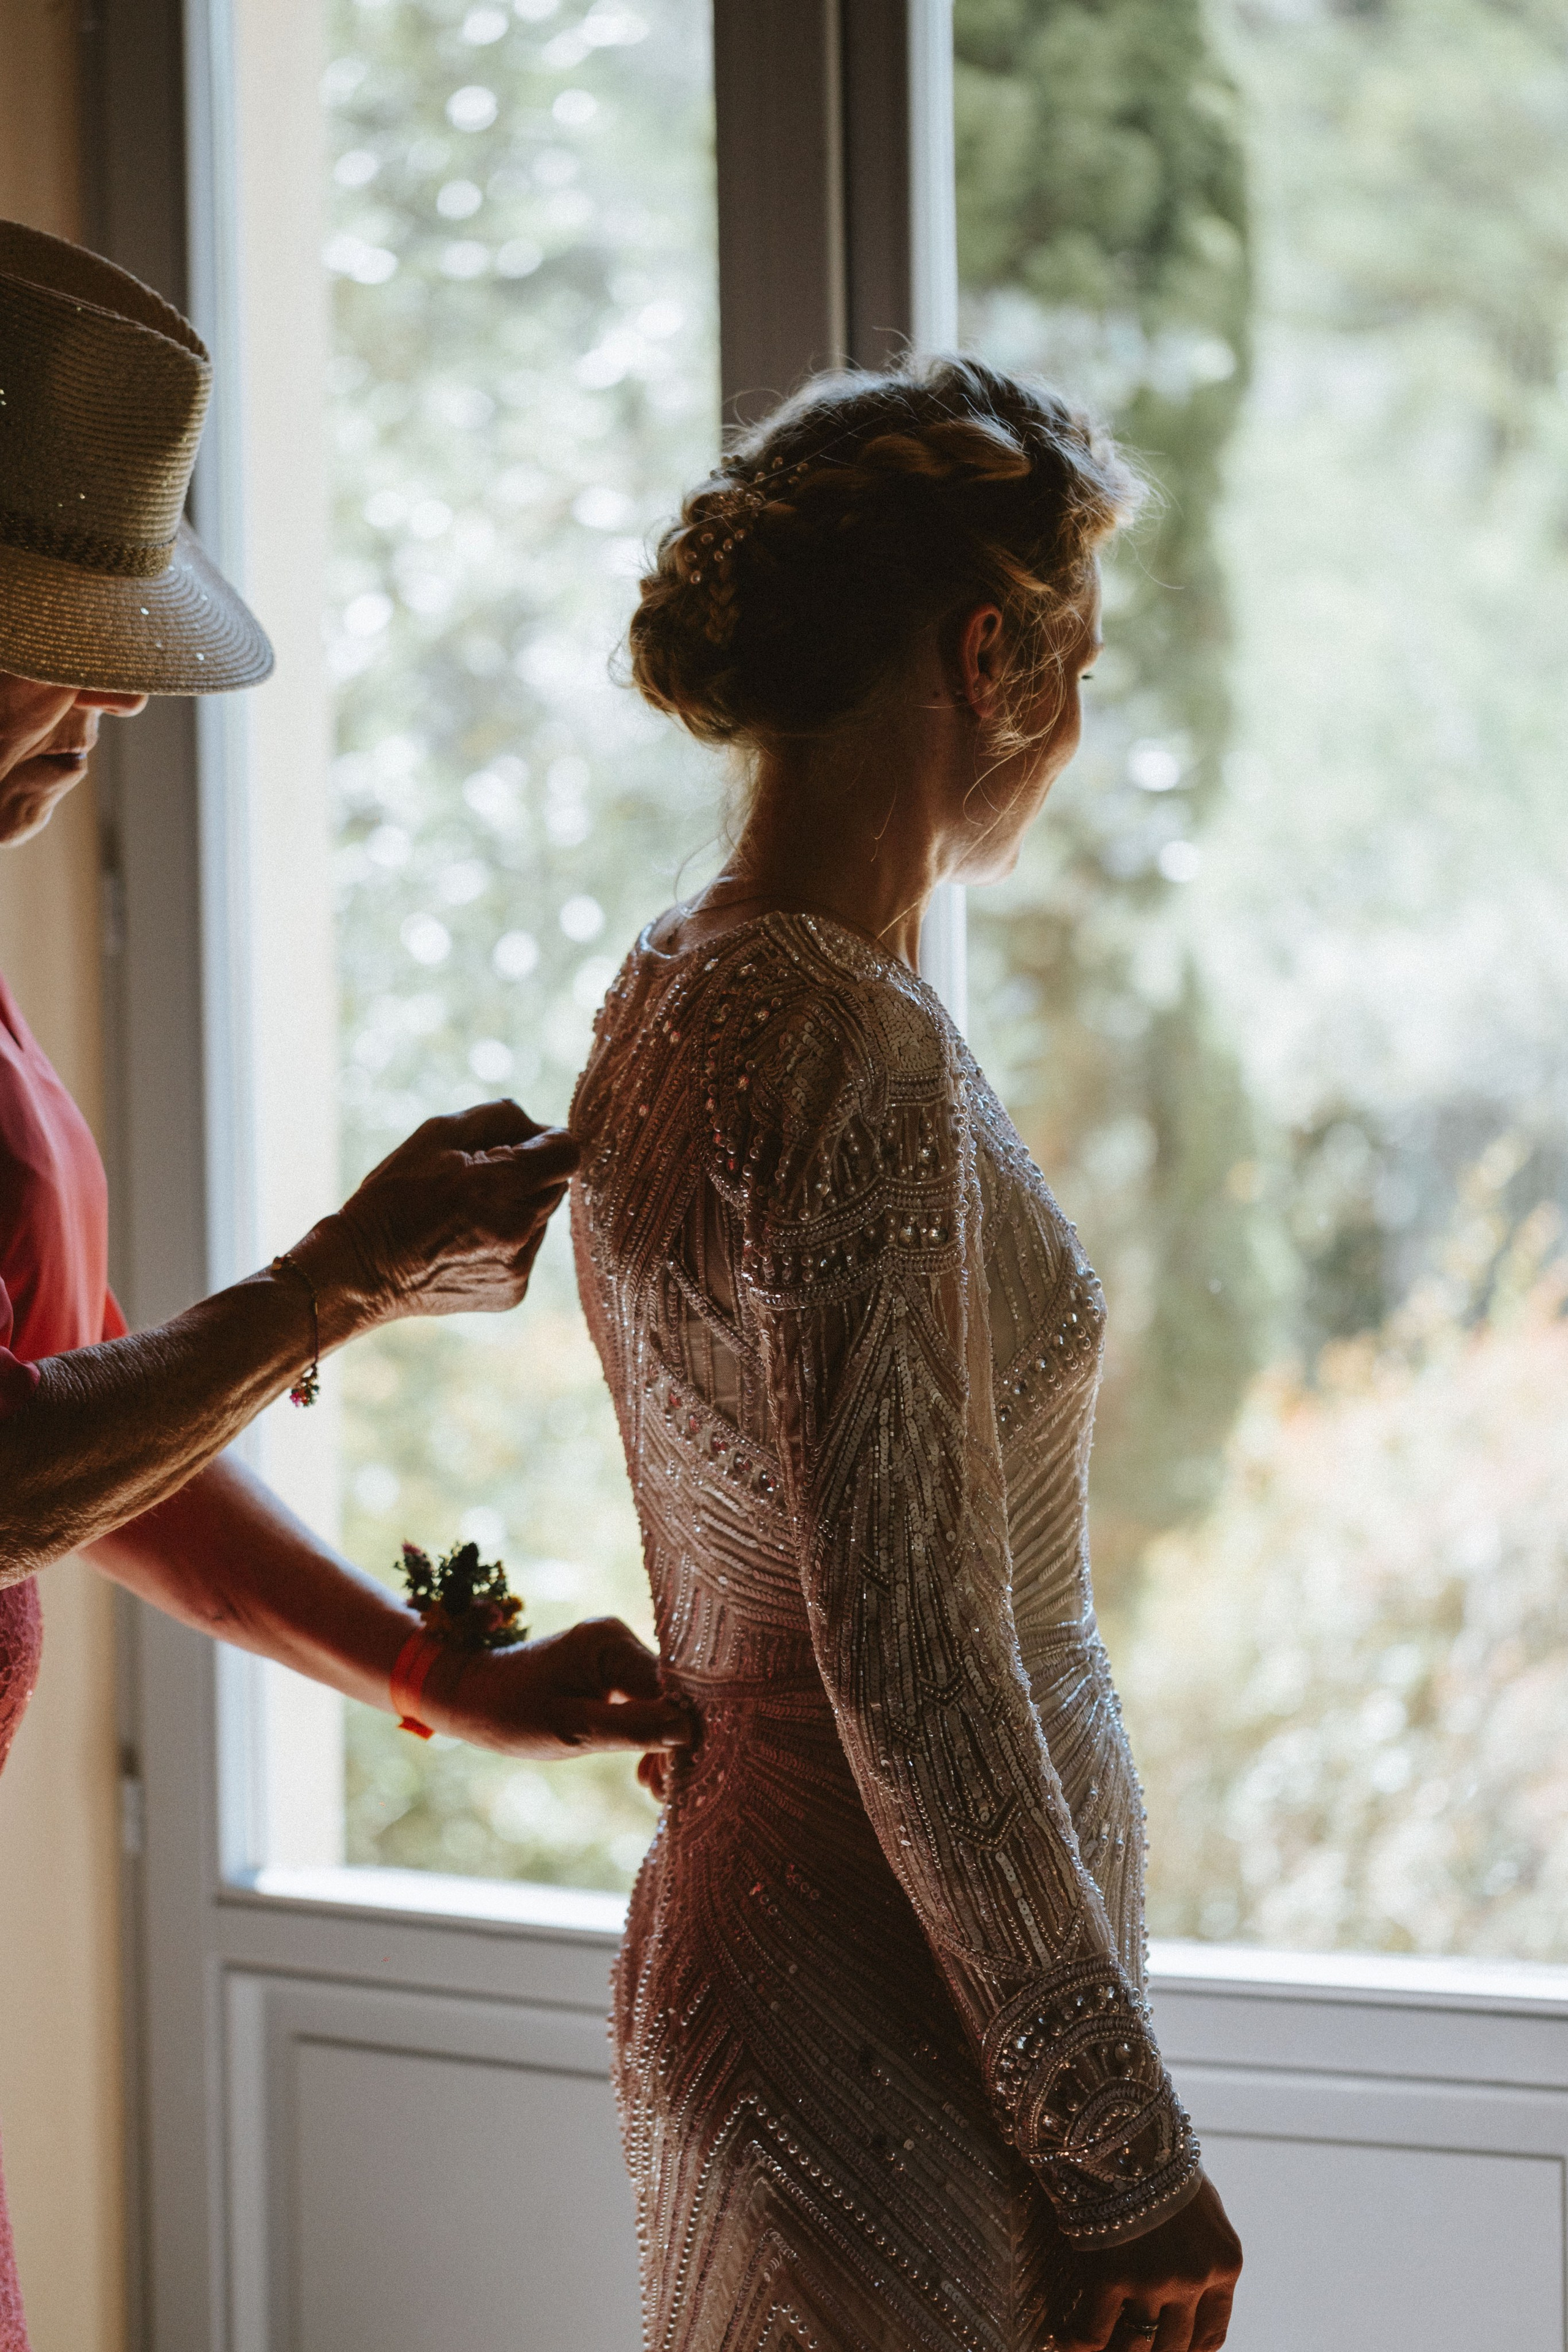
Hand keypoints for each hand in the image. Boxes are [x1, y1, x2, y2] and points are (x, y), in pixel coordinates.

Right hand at [291, 1099, 579, 1340]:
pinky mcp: (514, 1291)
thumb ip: (499, 1116)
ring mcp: (519, 1266)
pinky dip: (506, 1240)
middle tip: (478, 1177)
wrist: (363, 1271)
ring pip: (541, 1217)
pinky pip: (527, 1250)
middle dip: (527, 1173)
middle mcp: (519, 1230)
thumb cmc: (395, 1195)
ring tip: (465, 1214)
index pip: (567, 1151)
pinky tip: (465, 1243)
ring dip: (516, 1206)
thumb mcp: (436, 1134)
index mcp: (500, 1186)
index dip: (547, 1141)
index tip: (520, 1144)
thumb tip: (542, 1126)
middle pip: (556, 1184)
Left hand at [423, 1616, 698, 1759]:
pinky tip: (642, 1768)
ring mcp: (614, 1652)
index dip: (680, 1734)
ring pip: (657, 1701)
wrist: (468, 1694)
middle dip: (669, 1743)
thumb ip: (632, 1729)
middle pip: (667, 1695)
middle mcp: (618, 1639)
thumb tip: (688, 1732)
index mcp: (610, 1644)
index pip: (668, 1691)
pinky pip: (640, 1701)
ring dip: (658, 1742)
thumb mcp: (572, 1730)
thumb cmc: (510, 1713)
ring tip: (651, 1785)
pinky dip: (643, 1733)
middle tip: (660, 1790)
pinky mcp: (608, 1669)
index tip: (676, 1779)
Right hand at [1045, 2175, 1241, 2350]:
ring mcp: (1152, 2281)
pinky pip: (1092, 2331)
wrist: (1125, 2127)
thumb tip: (1190, 2290)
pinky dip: (1078, 2344)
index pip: (1211, 2334)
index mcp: (1224, 2264)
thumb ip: (1202, 2252)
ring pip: (1135, 2344)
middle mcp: (1194, 2279)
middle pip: (1174, 2346)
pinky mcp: (1110, 2276)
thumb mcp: (1202, 2208)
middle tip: (1134, 2350)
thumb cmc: (1162, 2161)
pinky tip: (1068, 2343)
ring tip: (1106, 2349)